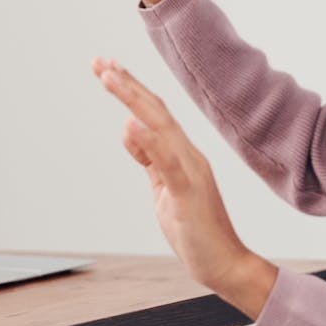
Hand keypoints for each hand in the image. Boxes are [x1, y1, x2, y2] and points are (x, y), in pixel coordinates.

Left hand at [92, 56, 278, 318]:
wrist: (225, 263)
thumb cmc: (196, 229)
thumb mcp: (164, 189)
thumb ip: (150, 160)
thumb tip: (130, 131)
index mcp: (182, 154)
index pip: (153, 113)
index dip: (131, 88)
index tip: (108, 68)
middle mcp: (188, 154)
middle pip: (154, 110)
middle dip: (126, 83)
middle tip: (99, 61)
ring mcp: (190, 171)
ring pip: (159, 126)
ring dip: (132, 99)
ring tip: (108, 77)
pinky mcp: (188, 193)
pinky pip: (167, 163)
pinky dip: (148, 141)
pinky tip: (131, 124)